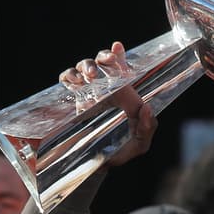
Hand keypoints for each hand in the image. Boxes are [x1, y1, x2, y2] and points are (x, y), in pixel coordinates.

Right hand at [60, 42, 156, 166]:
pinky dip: (68, 77)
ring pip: (84, 67)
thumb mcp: (139, 145)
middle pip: (101, 61)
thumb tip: (146, 108)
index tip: (117, 48)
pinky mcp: (71, 99)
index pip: (120, 68)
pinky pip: (66, 79)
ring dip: (86, 67)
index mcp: (122, 94)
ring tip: (90, 79)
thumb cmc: (120, 153)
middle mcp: (104, 89)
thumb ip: (147, 129)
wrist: (95, 166)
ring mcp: (86, 92)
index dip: (118, 55)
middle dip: (102, 58)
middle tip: (105, 67)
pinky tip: (74, 85)